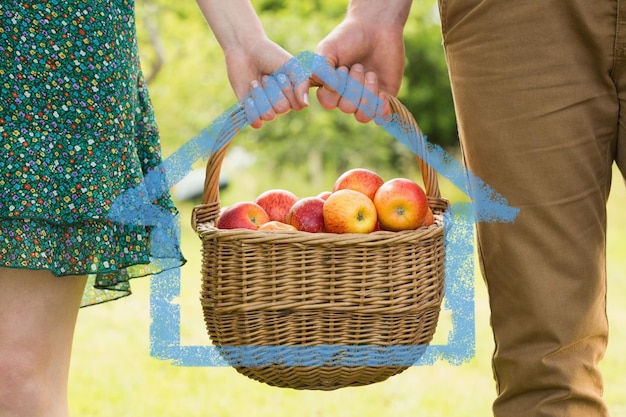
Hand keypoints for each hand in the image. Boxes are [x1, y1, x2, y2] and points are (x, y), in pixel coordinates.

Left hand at [196, 0, 308, 128]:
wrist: (244, 49)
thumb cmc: (270, 55)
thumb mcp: (291, 65)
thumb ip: (302, 83)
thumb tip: (305, 104)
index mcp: (294, 94)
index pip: (298, 105)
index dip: (288, 90)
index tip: (281, 74)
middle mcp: (281, 103)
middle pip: (282, 109)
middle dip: (272, 90)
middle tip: (266, 77)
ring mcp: (266, 108)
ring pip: (269, 115)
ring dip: (260, 96)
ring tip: (255, 82)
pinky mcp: (250, 111)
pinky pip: (256, 123)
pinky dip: (252, 112)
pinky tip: (249, 99)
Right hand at [312, 2, 408, 122]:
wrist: (376, 28)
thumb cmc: (348, 37)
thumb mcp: (327, 50)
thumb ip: (319, 71)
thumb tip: (322, 93)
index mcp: (329, 87)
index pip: (327, 102)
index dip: (335, 88)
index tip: (341, 67)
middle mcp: (345, 96)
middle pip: (346, 107)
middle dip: (353, 84)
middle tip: (357, 65)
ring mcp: (364, 99)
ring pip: (362, 114)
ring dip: (367, 93)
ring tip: (370, 73)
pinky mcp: (382, 99)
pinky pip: (380, 116)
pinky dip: (381, 107)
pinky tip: (382, 93)